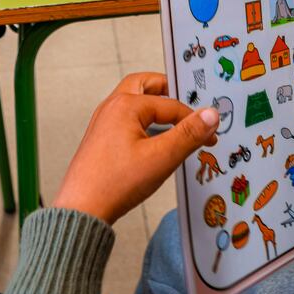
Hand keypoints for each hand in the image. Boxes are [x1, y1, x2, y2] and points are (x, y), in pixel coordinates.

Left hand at [52, 72, 219, 224]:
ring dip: (154, 104)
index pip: (171, 104)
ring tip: (173, 117)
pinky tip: (153, 138)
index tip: (209, 133)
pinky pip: (125, 119)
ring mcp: (103, 122)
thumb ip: (189, 134)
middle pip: (144, 85)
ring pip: (133, 101)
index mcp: (125, 106)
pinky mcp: (101, 138)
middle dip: (167, 89)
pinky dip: (143, 120)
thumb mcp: (161, 158)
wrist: (83, 208)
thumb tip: (209, 115)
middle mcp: (111, 108)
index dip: (194, 119)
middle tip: (186, 97)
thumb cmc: (112, 184)